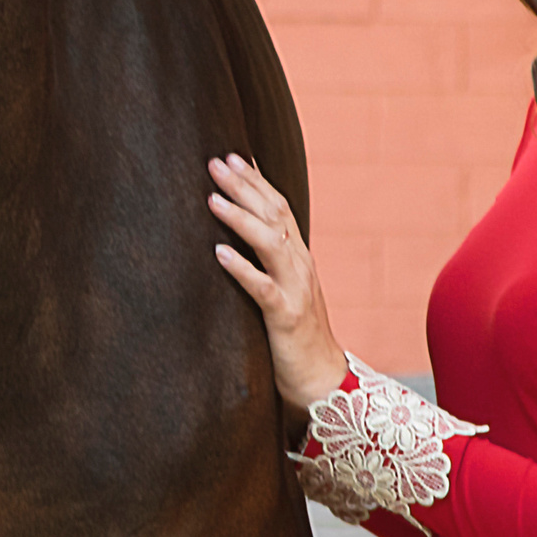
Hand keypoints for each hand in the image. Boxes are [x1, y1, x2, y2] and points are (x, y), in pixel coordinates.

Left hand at [207, 153, 348, 410]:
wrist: (323, 381)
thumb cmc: (295, 336)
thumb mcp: (283, 290)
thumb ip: (267, 263)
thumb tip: (235, 238)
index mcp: (298, 257)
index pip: (278, 207)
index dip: (257, 180)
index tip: (232, 155)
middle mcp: (300, 266)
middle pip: (274, 215)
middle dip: (245, 186)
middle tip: (215, 162)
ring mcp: (296, 290)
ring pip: (270, 243)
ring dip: (240, 218)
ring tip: (212, 199)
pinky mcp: (286, 317)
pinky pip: (262, 289)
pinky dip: (241, 268)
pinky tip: (218, 253)